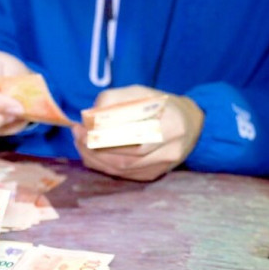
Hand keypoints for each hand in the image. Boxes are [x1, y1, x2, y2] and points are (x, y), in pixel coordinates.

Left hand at [73, 86, 204, 181]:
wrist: (191, 126)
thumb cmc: (163, 106)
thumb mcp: (142, 94)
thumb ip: (116, 101)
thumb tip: (89, 116)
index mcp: (171, 125)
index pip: (133, 135)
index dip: (104, 134)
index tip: (83, 125)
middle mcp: (170, 151)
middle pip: (126, 156)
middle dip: (95, 147)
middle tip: (77, 135)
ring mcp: (162, 167)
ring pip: (122, 168)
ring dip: (95, 158)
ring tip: (79, 143)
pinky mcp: (154, 176)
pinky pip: (123, 175)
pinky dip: (103, 166)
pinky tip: (90, 155)